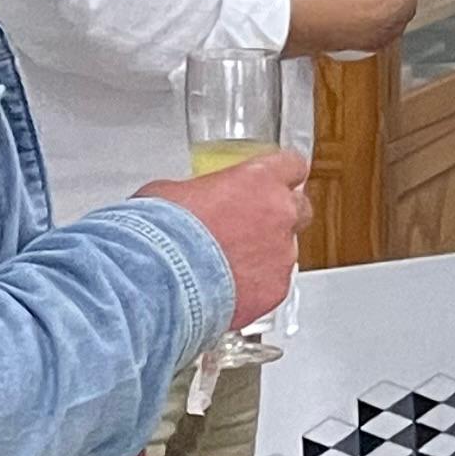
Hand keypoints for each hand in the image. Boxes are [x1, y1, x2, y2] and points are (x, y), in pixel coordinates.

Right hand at [142, 148, 308, 327]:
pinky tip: (225, 289)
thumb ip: (197, 192)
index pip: (291, 166)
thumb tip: (191, 201)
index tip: (273, 183)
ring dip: (264, 255)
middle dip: (280, 216)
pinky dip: (255, 287)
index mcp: (259, 180)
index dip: (280, 175)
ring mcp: (282, 253)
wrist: (154, 280)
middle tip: (251, 226)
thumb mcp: (170, 193)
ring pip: (285, 251)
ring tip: (225, 266)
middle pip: (300, 208)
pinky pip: (273, 284)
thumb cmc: (158, 234)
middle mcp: (280, 213)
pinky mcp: (276, 288)